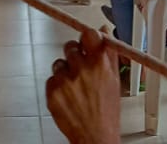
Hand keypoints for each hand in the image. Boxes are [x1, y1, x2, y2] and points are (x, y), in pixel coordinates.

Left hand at [46, 28, 121, 143]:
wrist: (95, 135)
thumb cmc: (106, 112)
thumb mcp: (115, 80)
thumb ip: (109, 54)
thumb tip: (105, 32)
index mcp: (100, 64)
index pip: (89, 34)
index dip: (87, 36)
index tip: (87, 41)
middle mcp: (82, 69)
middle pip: (71, 46)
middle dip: (74, 55)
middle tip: (80, 68)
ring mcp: (66, 80)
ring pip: (59, 63)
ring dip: (65, 71)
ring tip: (75, 87)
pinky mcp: (52, 90)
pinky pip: (51, 79)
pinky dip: (57, 85)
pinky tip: (68, 96)